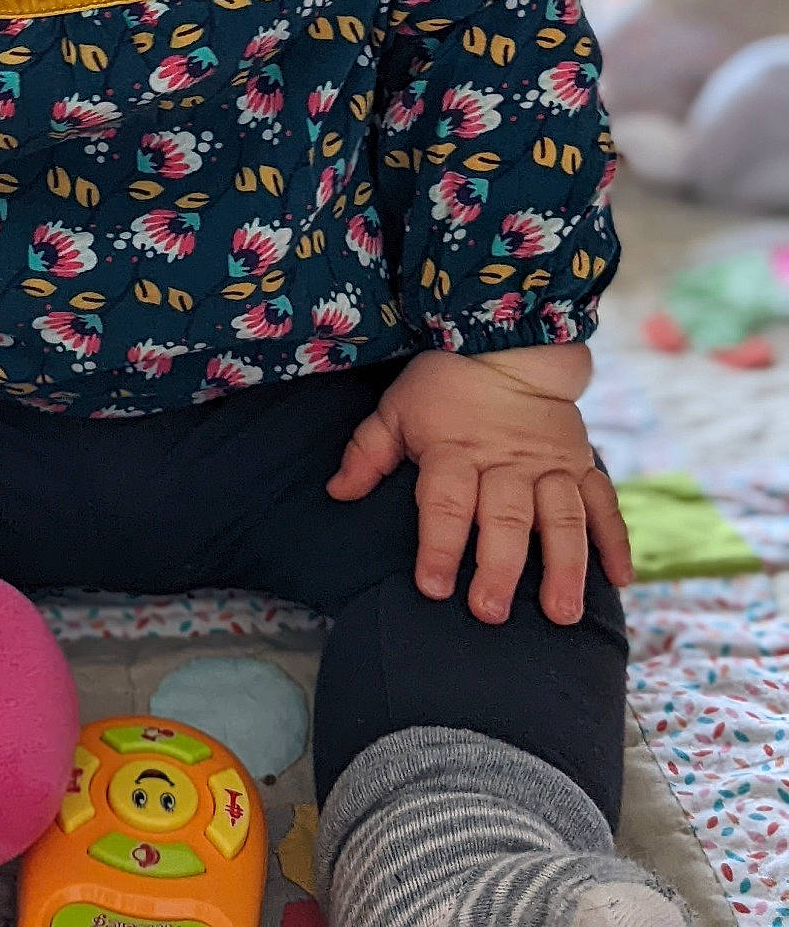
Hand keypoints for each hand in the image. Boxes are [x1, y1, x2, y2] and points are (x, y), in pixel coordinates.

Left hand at [326, 346, 633, 626]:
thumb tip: (336, 492)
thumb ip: (369, 451)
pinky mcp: (581, 464)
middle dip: (498, 568)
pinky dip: (616, 540)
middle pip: (504, 519)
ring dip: (564, 566)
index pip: (445, 503)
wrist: (508, 341)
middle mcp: (505, 462)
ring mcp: (549, 465)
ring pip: (561, 518)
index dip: (438, 545)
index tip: (432, 587)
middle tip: (491, 613)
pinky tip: (619, 580)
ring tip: (562, 614)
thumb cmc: (445, 384)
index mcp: (455, 451)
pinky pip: (605, 503)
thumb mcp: (397, 408)